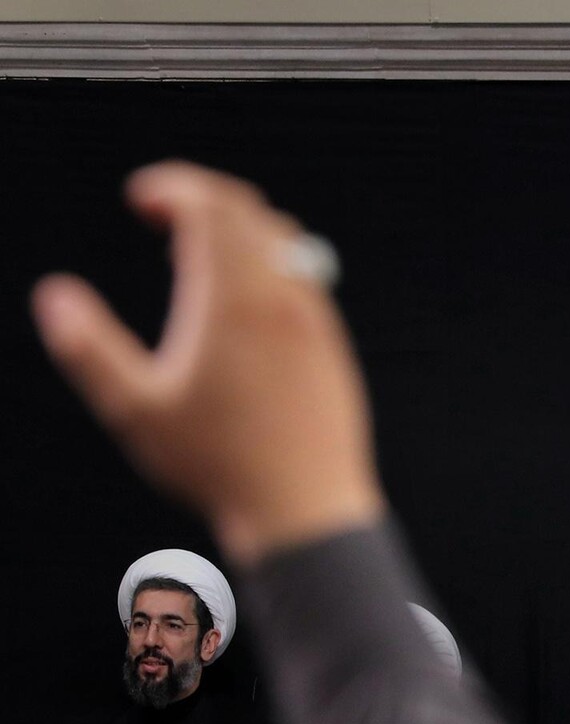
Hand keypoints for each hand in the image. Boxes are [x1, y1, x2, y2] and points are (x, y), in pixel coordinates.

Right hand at [31, 162, 382, 563]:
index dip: (171, 187)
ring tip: (197, 242)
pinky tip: (243, 292)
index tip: (140, 198)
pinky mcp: (332, 345)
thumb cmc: (221, 466)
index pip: (210, 206)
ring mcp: (315, 320)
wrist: (306, 507)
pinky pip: (304, 278)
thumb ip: (89, 349)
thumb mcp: (135, 410)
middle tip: (163, 209)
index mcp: (233, 300)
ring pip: (283, 240)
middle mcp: (283, 299)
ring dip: (239, 226)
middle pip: (247, 211)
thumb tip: (53, 296)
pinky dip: (269, 261)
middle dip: (201, 196)